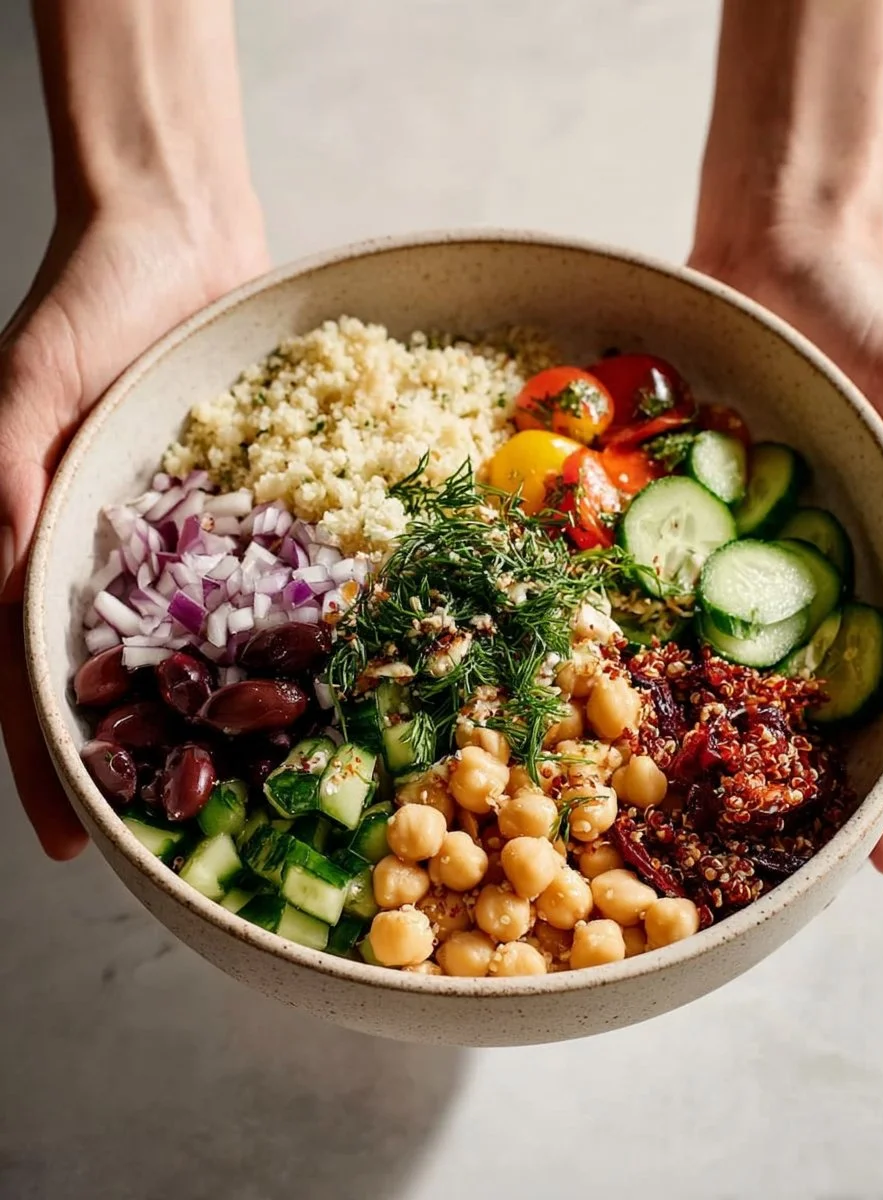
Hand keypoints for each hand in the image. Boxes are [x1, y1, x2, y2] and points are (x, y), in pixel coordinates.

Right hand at [0, 199, 268, 857]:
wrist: (178, 233)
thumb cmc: (87, 299)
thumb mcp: (28, 385)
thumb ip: (3, 479)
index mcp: (40, 542)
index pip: (33, 674)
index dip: (49, 760)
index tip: (73, 841)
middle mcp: (110, 556)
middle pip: (118, 683)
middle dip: (136, 764)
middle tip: (169, 843)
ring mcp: (178, 540)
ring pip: (187, 651)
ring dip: (204, 722)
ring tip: (241, 794)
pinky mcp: (237, 510)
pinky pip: (251, 587)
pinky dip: (266, 640)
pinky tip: (299, 689)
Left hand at [689, 223, 882, 871]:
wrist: (775, 264)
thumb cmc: (872, 334)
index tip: (880, 861)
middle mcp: (839, 589)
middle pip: (842, 712)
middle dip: (821, 796)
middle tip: (785, 874)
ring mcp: (766, 572)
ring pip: (759, 681)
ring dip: (743, 756)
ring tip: (706, 833)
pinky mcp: (702, 541)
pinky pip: (685, 613)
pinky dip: (671, 667)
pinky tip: (640, 721)